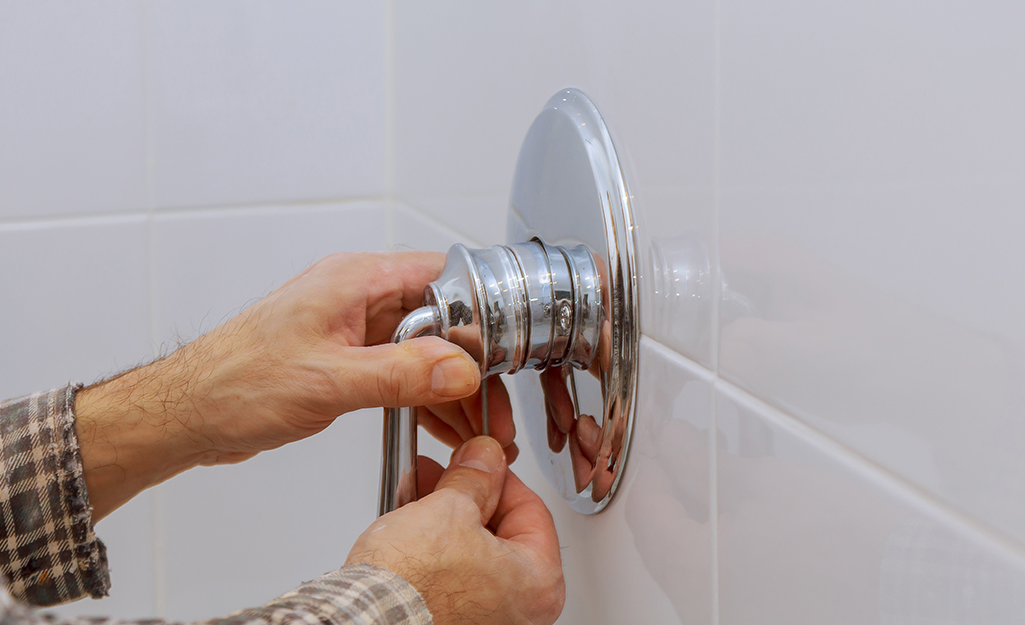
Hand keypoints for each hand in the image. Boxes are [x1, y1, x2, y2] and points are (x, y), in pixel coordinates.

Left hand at [75, 252, 513, 518]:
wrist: (189, 413)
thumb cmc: (234, 383)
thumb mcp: (328, 380)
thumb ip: (400, 374)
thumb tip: (459, 369)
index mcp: (354, 281)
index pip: (441, 277)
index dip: (477, 311)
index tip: (499, 350)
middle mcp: (358, 298)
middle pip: (440, 318)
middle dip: (470, 362)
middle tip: (492, 403)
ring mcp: (353, 330)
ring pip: (424, 349)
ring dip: (451, 385)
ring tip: (475, 424)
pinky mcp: (346, 359)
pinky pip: (401, 371)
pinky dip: (424, 396)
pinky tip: (442, 425)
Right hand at [346, 437, 564, 624]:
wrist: (367, 618)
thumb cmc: (413, 586)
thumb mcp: (449, 508)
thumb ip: (475, 477)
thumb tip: (485, 458)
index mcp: (538, 584)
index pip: (531, 510)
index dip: (498, 476)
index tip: (478, 461)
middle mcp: (520, 610)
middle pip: (502, 530)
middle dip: (468, 495)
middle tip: (448, 473)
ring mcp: (487, 618)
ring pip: (475, 549)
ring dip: (448, 516)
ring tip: (420, 491)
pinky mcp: (454, 618)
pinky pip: (455, 572)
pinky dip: (437, 546)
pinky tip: (414, 521)